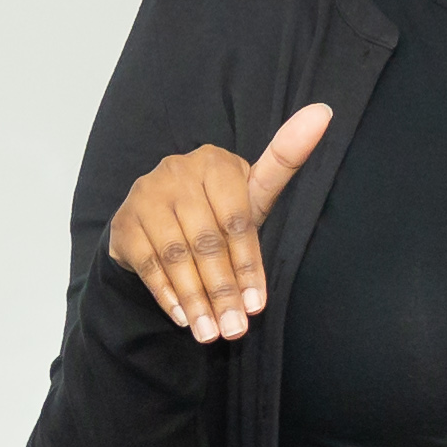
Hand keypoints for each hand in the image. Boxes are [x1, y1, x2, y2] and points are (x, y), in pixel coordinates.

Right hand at [109, 104, 333, 343]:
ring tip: (210, 333)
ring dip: (195, 300)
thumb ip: (284, 161)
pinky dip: (167, 295)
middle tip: (235, 330)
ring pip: (176, 256)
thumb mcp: (251, 194)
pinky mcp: (123, 223)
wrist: (157, 218)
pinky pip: (148, 264)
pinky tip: (182, 318)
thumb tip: (323, 113)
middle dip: (222, 290)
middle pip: (206, 241)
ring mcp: (145, 195)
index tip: (257, 306)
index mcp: (215, 162)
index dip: (249, 266)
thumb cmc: (218, 209)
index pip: (236, 221)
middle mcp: (176, 171)